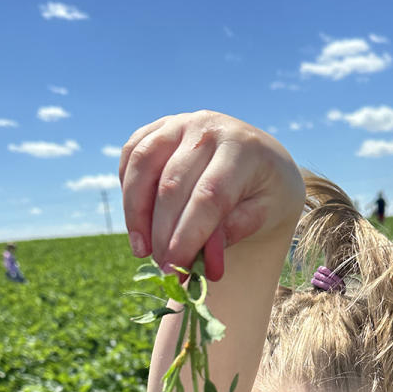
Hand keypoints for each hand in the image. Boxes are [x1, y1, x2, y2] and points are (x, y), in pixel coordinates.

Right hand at [119, 111, 303, 280]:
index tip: (175, 268)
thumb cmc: (264, 192)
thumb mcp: (264, 213)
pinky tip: (137, 222)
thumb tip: (204, 263)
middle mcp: (208, 127)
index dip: (188, 236)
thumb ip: (235, 232)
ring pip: (142, 165)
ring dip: (135, 213)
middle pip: (172, 184)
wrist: (262, 160)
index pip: (209, 196)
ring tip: (142, 250)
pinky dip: (128, 190)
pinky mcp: (159, 127)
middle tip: (164, 269)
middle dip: (162, 233)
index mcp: (242, 147)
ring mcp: (179, 122)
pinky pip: (131, 155)